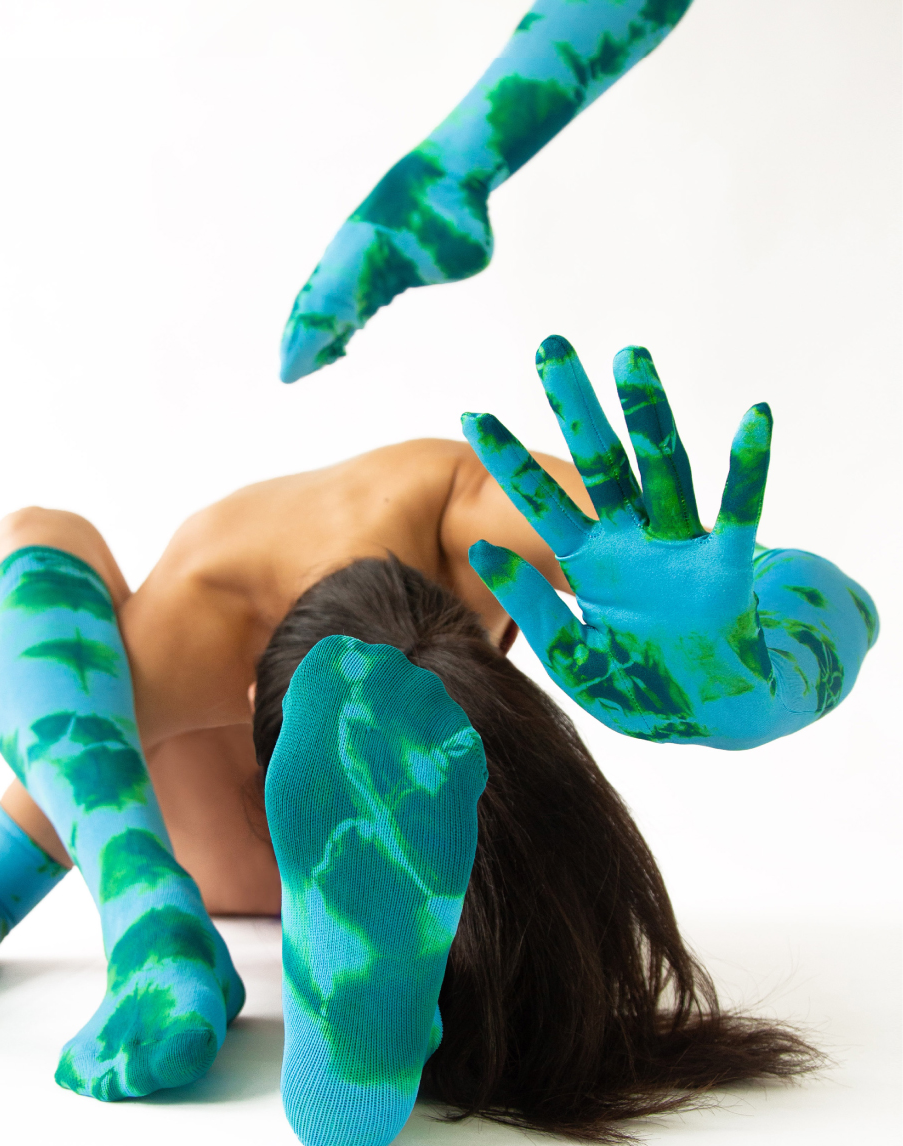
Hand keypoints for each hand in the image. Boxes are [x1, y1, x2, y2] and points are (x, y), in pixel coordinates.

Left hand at [462, 336, 782, 748]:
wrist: (706, 716)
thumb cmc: (638, 685)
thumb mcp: (572, 657)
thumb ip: (532, 606)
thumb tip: (483, 553)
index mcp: (588, 562)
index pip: (538, 500)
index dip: (507, 459)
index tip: (472, 413)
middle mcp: (628, 542)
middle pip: (599, 461)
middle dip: (576, 408)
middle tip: (551, 348)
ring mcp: (677, 548)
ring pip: (661, 469)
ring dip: (648, 416)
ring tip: (629, 358)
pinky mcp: (725, 567)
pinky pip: (739, 511)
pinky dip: (748, 469)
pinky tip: (754, 418)